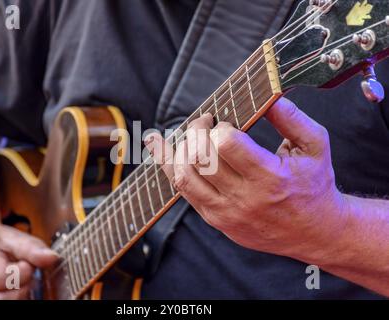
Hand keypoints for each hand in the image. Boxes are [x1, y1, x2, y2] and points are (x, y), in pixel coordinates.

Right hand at [0, 223, 57, 299]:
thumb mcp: (12, 236)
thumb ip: (32, 248)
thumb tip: (52, 258)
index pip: (3, 277)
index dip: (23, 272)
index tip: (28, 264)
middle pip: (0, 299)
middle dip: (22, 288)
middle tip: (25, 276)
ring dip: (16, 296)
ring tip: (18, 283)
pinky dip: (9, 300)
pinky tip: (11, 291)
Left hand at [145, 97, 346, 260]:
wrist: (314, 232)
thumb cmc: (314, 185)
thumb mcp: (315, 146)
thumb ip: (292, 118)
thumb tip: (268, 95)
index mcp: (271, 177)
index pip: (227, 146)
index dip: (219, 128)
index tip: (224, 122)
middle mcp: (245, 198)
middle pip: (201, 159)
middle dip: (196, 131)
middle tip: (205, 122)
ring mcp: (227, 213)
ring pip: (185, 177)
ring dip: (178, 149)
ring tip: (190, 137)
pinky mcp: (217, 221)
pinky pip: (184, 192)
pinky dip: (169, 167)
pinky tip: (160, 149)